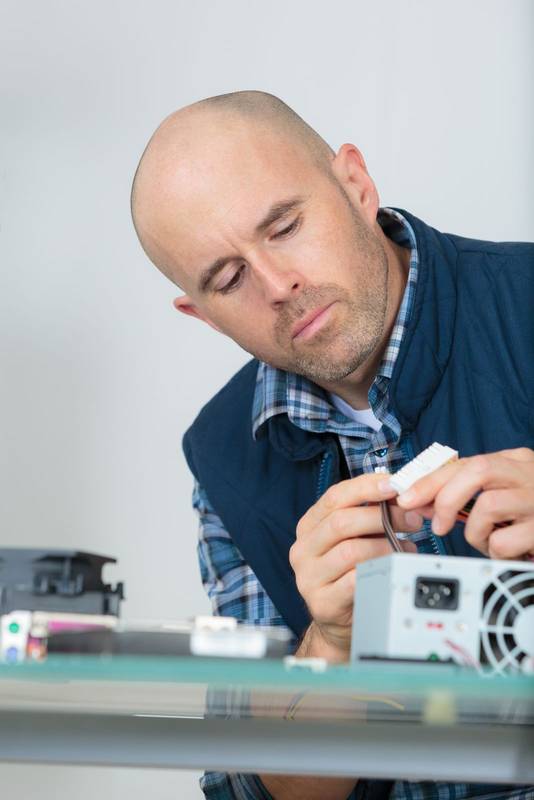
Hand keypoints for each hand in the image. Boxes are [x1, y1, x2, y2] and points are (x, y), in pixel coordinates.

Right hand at [289, 473, 420, 653]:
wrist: (337, 621)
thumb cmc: (349, 573)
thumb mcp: (354, 538)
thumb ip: (369, 515)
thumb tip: (402, 495)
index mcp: (309, 526)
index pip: (334, 497)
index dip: (366, 487)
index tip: (394, 484)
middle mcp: (303, 548)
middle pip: (342, 522)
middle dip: (383, 516)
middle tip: (413, 519)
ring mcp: (308, 576)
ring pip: (351, 551)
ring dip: (386, 546)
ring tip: (406, 548)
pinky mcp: (322, 602)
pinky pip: (355, 581)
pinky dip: (380, 571)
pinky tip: (394, 569)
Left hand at [395, 448, 533, 560]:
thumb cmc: (532, 516)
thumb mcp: (502, 495)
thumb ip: (465, 493)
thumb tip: (417, 500)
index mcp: (516, 461)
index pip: (465, 462)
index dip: (431, 480)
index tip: (407, 497)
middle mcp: (530, 474)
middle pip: (478, 471)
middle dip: (446, 496)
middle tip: (436, 524)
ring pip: (489, 505)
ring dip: (475, 531)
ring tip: (486, 541)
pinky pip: (505, 541)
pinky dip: (495, 551)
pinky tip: (506, 552)